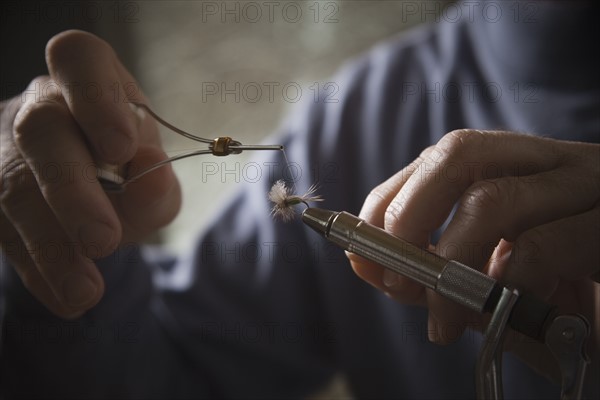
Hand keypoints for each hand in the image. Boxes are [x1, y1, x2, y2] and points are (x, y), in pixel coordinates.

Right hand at [0, 30, 181, 317]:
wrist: (90, 187)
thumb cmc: (127, 169)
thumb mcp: (153, 174)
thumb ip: (156, 182)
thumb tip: (153, 180)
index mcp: (88, 82)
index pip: (80, 60)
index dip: (96, 97)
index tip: (122, 148)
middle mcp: (41, 108)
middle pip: (41, 132)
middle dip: (71, 189)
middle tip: (104, 239)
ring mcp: (6, 151)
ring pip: (14, 189)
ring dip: (51, 246)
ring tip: (86, 292)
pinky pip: (5, 233)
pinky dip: (38, 270)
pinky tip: (66, 297)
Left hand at [349, 129, 598, 379]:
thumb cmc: (559, 303)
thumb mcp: (484, 284)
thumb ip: (429, 272)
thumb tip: (362, 261)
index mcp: (518, 170)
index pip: (439, 159)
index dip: (390, 200)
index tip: (362, 251)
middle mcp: (550, 166)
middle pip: (459, 153)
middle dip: (408, 213)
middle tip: (393, 271)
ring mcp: (586, 188)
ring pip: (492, 199)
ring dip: (448, 266)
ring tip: (442, 318)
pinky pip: (540, 245)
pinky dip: (503, 285)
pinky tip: (503, 312)